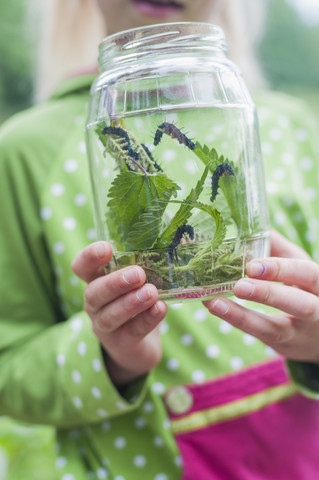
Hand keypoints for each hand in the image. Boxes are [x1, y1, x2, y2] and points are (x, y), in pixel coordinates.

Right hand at [71, 241, 166, 385]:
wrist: (138, 346)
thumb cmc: (136, 302)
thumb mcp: (135, 282)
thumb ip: (143, 265)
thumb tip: (169, 242)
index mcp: (96, 281)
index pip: (82, 267)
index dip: (89, 257)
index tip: (106, 248)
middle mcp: (95, 304)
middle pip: (94, 293)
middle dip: (115, 283)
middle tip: (138, 274)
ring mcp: (105, 326)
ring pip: (111, 315)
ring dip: (131, 303)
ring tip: (151, 292)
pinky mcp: (121, 344)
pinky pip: (132, 332)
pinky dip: (147, 320)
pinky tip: (160, 309)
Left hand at [204, 230, 318, 362]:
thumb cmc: (307, 289)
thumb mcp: (300, 267)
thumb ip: (279, 248)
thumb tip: (250, 224)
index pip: (308, 275)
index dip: (282, 270)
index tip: (253, 265)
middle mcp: (317, 312)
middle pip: (299, 305)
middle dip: (268, 294)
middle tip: (238, 285)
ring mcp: (299, 334)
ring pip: (274, 328)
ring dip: (242, 315)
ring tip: (215, 302)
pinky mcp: (282, 345)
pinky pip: (258, 335)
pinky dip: (235, 320)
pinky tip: (215, 306)